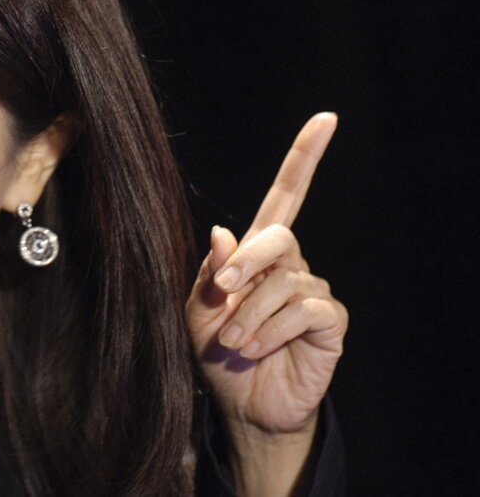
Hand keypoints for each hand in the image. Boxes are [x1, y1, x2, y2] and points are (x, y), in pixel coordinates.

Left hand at [186, 113, 347, 443]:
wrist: (239, 404)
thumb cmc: (215, 352)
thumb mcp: (196, 309)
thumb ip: (209, 270)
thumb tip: (224, 231)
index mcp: (257, 253)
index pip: (286, 196)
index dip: (304, 157)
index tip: (326, 119)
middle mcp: (290, 265)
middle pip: (278, 236)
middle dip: (245, 264)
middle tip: (222, 294)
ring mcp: (313, 291)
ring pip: (284, 281)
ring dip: (249, 314)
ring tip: (234, 342)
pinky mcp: (329, 321)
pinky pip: (304, 309)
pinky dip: (272, 329)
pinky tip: (257, 348)